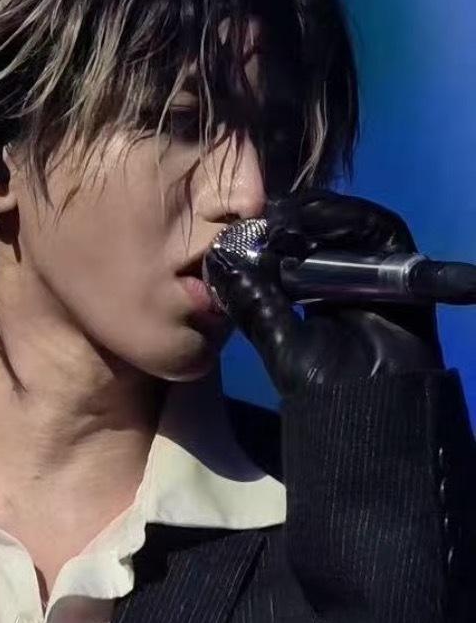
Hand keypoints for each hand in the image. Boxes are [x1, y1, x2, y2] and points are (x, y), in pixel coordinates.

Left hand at [204, 187, 443, 396]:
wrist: (371, 408)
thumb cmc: (322, 386)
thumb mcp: (278, 342)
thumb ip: (254, 305)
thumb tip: (221, 267)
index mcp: (314, 297)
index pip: (295, 252)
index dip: (274, 236)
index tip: (247, 226)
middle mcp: (344, 280)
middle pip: (323, 233)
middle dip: (294, 220)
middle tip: (266, 214)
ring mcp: (373, 272)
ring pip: (350, 225)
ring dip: (318, 214)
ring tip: (288, 216)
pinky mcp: (400, 268)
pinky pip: (380, 232)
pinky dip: (352, 219)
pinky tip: (322, 218)